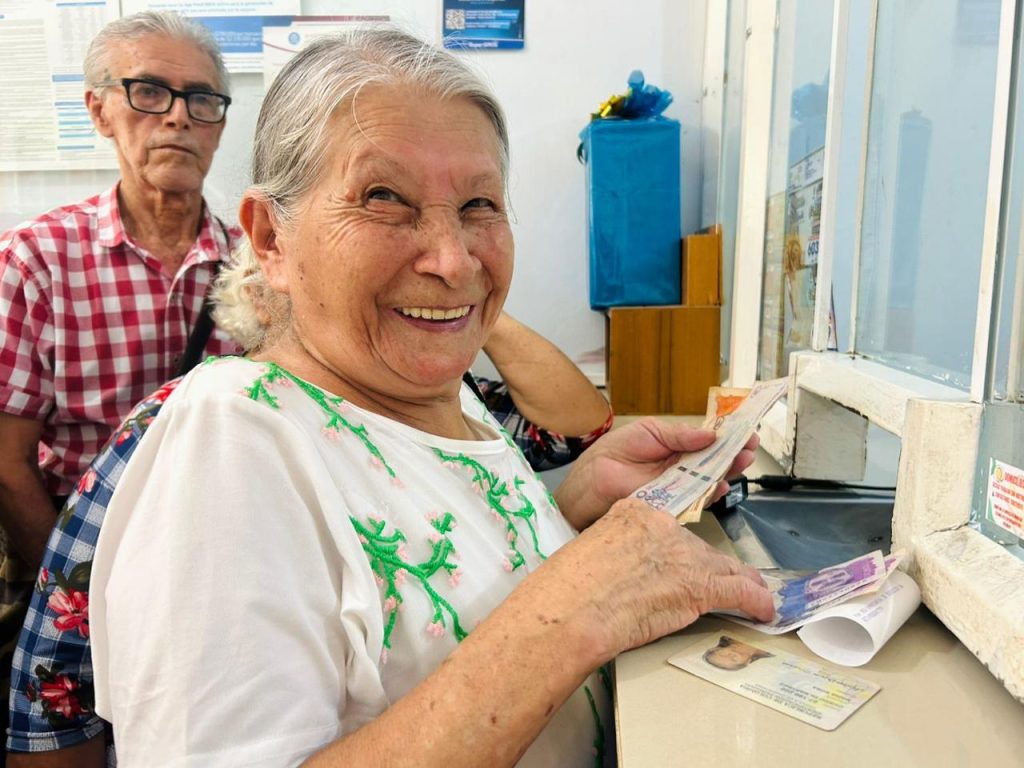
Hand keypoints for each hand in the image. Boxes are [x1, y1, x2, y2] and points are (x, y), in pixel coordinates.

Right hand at [533, 499, 773, 661]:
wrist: (575, 609)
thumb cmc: (569, 589)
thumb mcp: (587, 550)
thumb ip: (612, 550)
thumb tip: (621, 570)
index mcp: (634, 511)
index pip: (665, 527)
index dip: (673, 549)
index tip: (674, 560)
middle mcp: (665, 526)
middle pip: (696, 547)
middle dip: (701, 568)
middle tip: (701, 585)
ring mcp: (687, 555)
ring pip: (724, 566)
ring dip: (738, 581)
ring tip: (752, 592)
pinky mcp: (702, 585)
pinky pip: (739, 591)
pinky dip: (755, 601)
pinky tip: (763, 609)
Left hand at [554, 417, 758, 530]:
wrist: (593, 477)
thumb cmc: (616, 451)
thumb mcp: (650, 430)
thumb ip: (680, 434)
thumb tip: (709, 433)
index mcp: (677, 445)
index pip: (710, 440)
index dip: (729, 436)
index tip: (746, 431)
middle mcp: (682, 466)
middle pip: (716, 461)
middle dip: (736, 454)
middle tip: (750, 447)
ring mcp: (679, 485)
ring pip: (711, 479)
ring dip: (729, 471)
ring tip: (742, 461)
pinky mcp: (674, 503)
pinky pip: (698, 499)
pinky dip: (712, 492)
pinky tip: (721, 484)